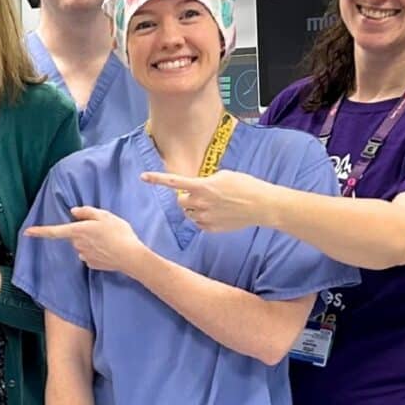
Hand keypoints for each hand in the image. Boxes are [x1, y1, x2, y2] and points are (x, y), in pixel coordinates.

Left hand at [22, 205, 148, 275]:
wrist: (131, 257)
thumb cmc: (119, 233)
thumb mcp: (105, 216)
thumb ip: (87, 212)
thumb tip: (74, 211)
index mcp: (79, 231)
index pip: (54, 231)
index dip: (40, 231)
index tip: (27, 232)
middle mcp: (78, 244)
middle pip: (74, 235)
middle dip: (83, 231)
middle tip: (102, 228)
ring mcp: (84, 256)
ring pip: (82, 245)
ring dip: (91, 241)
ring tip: (108, 239)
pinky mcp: (91, 264)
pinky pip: (89, 255)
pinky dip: (97, 251)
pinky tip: (108, 250)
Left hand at [141, 168, 276, 232]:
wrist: (261, 205)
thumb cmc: (245, 186)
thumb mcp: (224, 176)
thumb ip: (206, 182)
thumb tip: (198, 189)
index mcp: (202, 186)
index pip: (174, 182)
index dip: (157, 179)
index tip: (143, 177)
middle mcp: (200, 203)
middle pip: (180, 201)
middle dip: (186, 198)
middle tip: (201, 195)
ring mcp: (205, 218)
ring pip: (189, 213)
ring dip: (195, 208)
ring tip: (214, 205)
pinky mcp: (210, 229)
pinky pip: (198, 223)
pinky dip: (204, 219)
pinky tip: (219, 214)